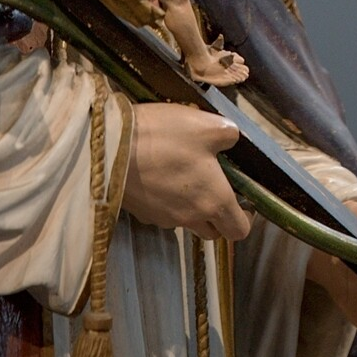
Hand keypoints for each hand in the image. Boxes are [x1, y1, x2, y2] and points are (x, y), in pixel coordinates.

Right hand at [120, 104, 250, 241]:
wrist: (111, 149)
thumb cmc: (166, 137)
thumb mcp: (207, 125)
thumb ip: (229, 135)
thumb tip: (232, 141)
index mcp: (214, 200)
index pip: (239, 230)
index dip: (245, 217)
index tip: (242, 199)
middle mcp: (192, 218)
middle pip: (213, 231)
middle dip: (218, 214)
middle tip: (213, 184)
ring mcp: (164, 219)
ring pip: (187, 222)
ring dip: (191, 206)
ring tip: (183, 174)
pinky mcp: (143, 214)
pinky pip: (163, 213)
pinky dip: (167, 201)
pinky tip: (159, 173)